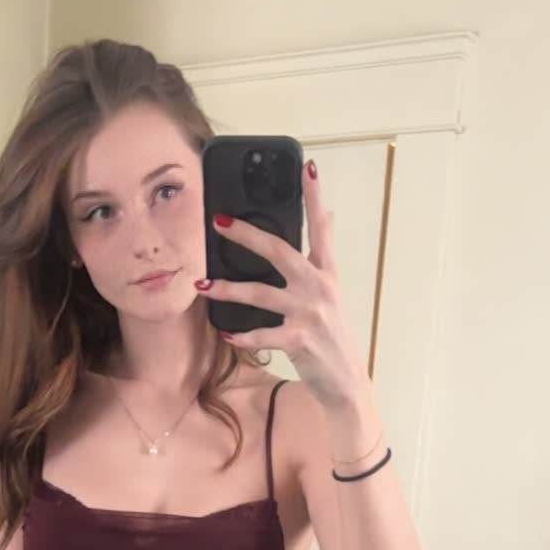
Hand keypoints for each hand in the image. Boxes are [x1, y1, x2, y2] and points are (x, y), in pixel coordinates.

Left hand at [196, 161, 369, 406]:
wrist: (346, 382)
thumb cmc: (333, 338)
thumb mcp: (333, 294)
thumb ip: (324, 257)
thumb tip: (330, 216)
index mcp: (327, 274)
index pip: (322, 228)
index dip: (315, 196)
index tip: (307, 167)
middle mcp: (320, 289)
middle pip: (279, 252)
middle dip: (247, 235)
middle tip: (219, 222)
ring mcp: (309, 315)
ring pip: (260, 294)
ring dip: (228, 289)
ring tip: (202, 284)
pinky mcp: (298, 341)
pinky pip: (262, 335)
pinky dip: (242, 336)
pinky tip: (225, 333)